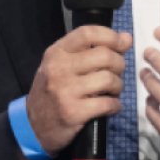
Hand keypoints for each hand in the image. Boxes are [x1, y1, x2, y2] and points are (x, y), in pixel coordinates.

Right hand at [25, 25, 131, 153]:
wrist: (33, 126)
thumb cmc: (52, 91)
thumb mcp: (64, 65)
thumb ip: (92, 50)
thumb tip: (126, 38)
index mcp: (56, 52)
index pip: (88, 33)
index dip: (111, 36)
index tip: (121, 44)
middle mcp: (59, 68)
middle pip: (105, 55)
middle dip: (119, 64)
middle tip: (116, 73)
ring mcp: (65, 91)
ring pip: (109, 79)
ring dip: (118, 86)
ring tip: (113, 91)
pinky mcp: (73, 112)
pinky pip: (108, 103)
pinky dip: (115, 105)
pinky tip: (111, 106)